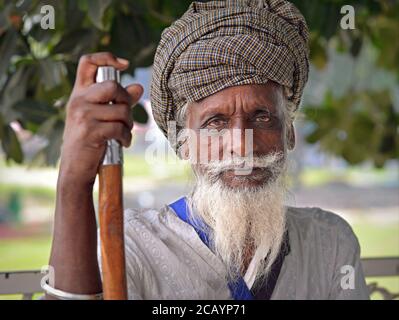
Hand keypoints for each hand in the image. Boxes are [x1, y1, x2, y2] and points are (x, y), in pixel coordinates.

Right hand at [60, 52, 143, 185]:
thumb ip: (119, 101)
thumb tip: (138, 87)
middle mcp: (78, 100)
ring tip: (123, 133)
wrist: (75, 167)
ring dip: (129, 124)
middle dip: (126, 101)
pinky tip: (123, 142)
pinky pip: (119, 127)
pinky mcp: (90, 131)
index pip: (88, 62)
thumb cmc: (89, 140)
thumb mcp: (101, 117)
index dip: (106, 57)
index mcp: (80, 93)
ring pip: (121, 109)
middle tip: (126, 116)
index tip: (124, 64)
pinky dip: (126, 137)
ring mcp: (82, 115)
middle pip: (113, 86)